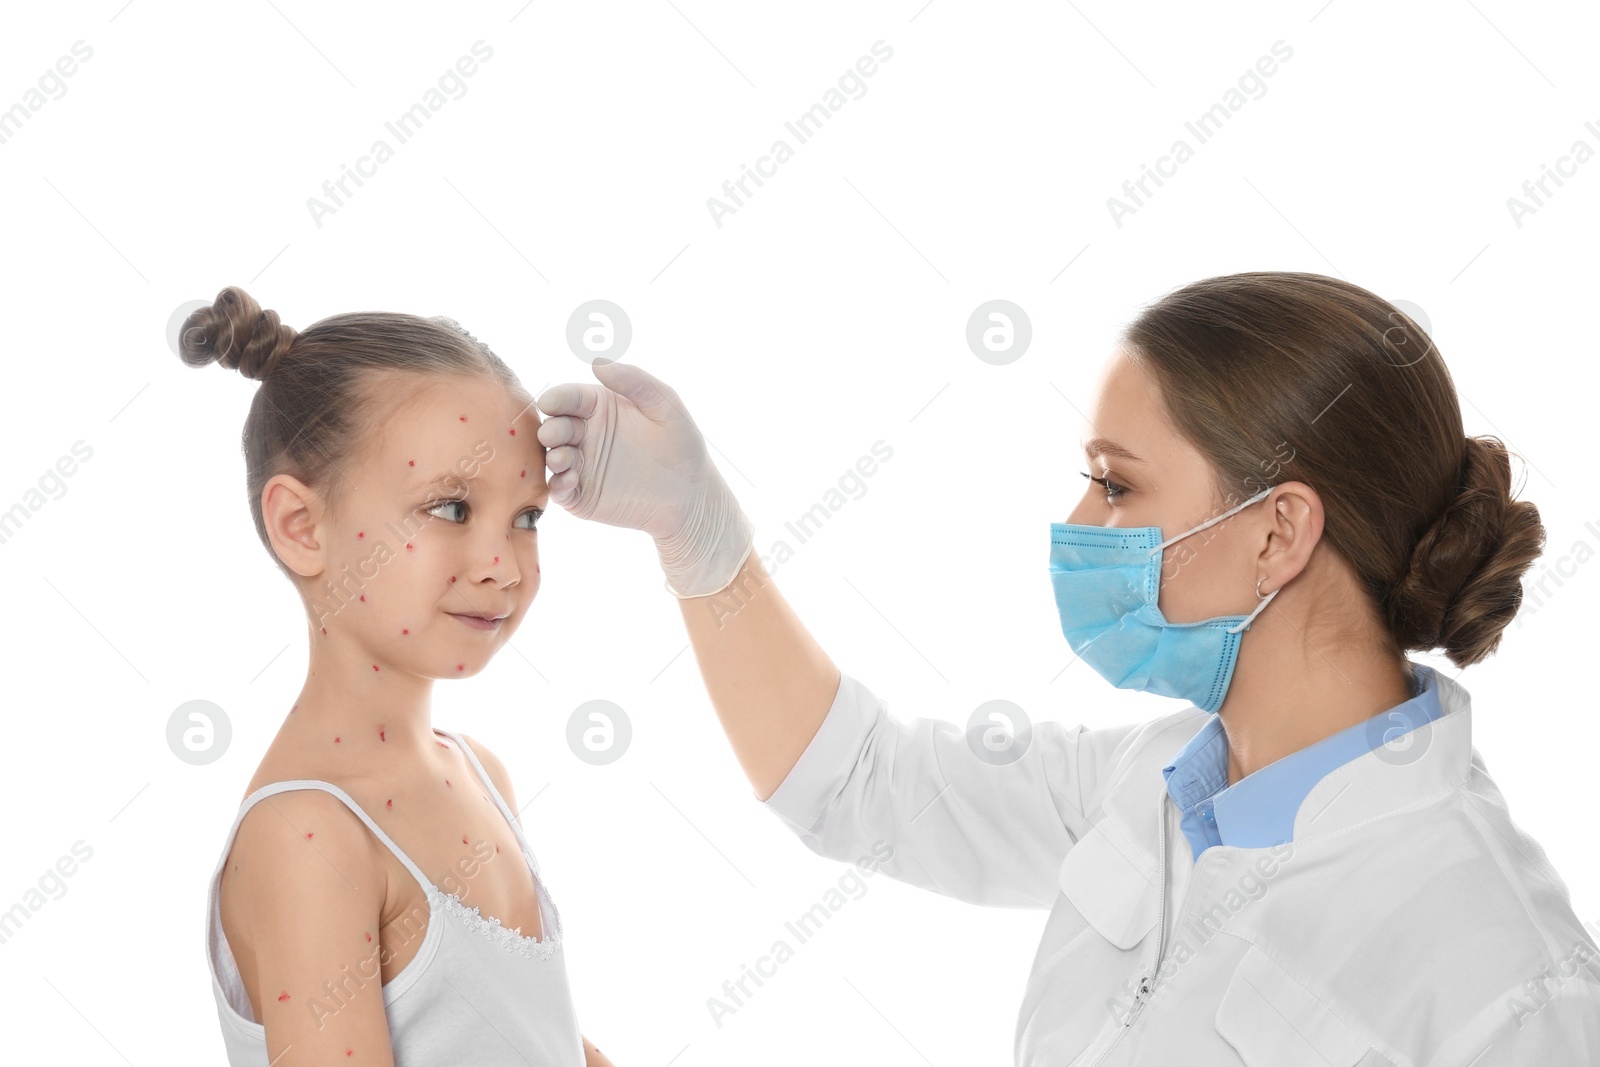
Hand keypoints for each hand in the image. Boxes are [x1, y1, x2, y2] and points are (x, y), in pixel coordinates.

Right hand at [535, 360, 753, 597]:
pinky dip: (558, 485)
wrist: (691, 495)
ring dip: (552, 456)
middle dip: (551, 428)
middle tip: (553, 434)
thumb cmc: (682, 444)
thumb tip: (597, 362)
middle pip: (555, 426)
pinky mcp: (580, 495)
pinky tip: (570, 480)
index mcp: (598, 407)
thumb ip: (634, 381)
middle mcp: (584, 434)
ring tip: (562, 458)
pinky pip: (560, 489)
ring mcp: (580, 465)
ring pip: (553, 457)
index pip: (570, 397)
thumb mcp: (665, 405)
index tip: (551, 401)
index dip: (557, 398)